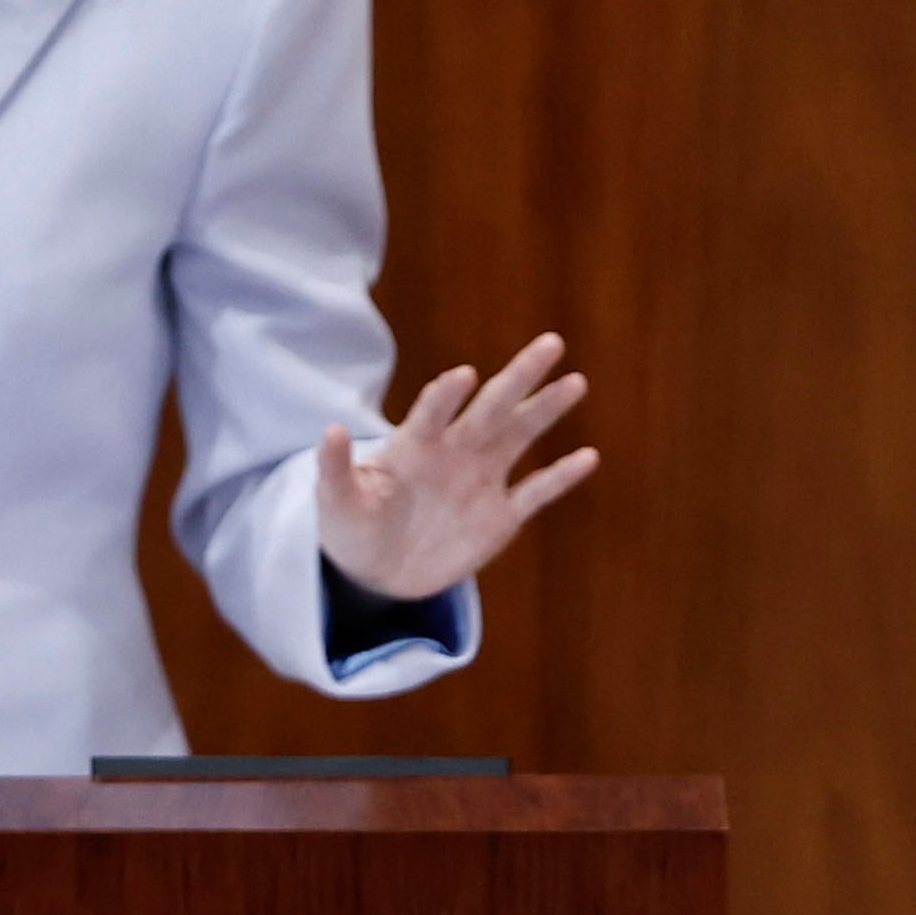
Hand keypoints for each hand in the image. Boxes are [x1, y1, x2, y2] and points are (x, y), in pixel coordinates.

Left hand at [314, 333, 595, 601]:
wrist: (378, 571)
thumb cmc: (353, 526)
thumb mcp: (336, 502)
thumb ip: (334, 469)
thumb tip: (327, 431)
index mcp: (415, 445)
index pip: (433, 411)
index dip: (446, 395)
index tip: (464, 376)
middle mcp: (455, 451)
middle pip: (492, 407)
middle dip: (520, 377)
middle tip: (551, 343)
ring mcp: (481, 480)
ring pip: (521, 437)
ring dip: (547, 411)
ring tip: (575, 382)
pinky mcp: (500, 516)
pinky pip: (535, 492)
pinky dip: (559, 477)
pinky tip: (588, 457)